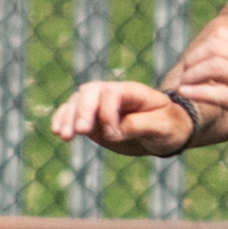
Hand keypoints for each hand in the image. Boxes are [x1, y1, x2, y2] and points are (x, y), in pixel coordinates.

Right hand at [48, 79, 193, 157]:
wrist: (167, 131)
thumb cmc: (170, 126)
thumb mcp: (163, 126)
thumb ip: (140, 125)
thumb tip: (114, 130)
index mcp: (133, 92)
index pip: (112, 94)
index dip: (108, 112)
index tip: (114, 134)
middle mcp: (113, 94)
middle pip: (90, 92)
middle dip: (83, 110)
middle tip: (80, 131)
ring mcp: (100, 105)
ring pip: (77, 102)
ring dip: (68, 118)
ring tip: (64, 136)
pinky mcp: (92, 118)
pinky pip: (72, 113)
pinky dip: (62, 120)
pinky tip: (57, 132)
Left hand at [169, 24, 227, 161]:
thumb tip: (202, 58)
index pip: (222, 36)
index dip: (200, 49)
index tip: (191, 66)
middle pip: (216, 48)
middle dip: (193, 61)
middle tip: (184, 78)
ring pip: (216, 66)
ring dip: (193, 76)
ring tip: (184, 87)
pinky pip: (221, 94)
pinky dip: (199, 92)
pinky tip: (185, 94)